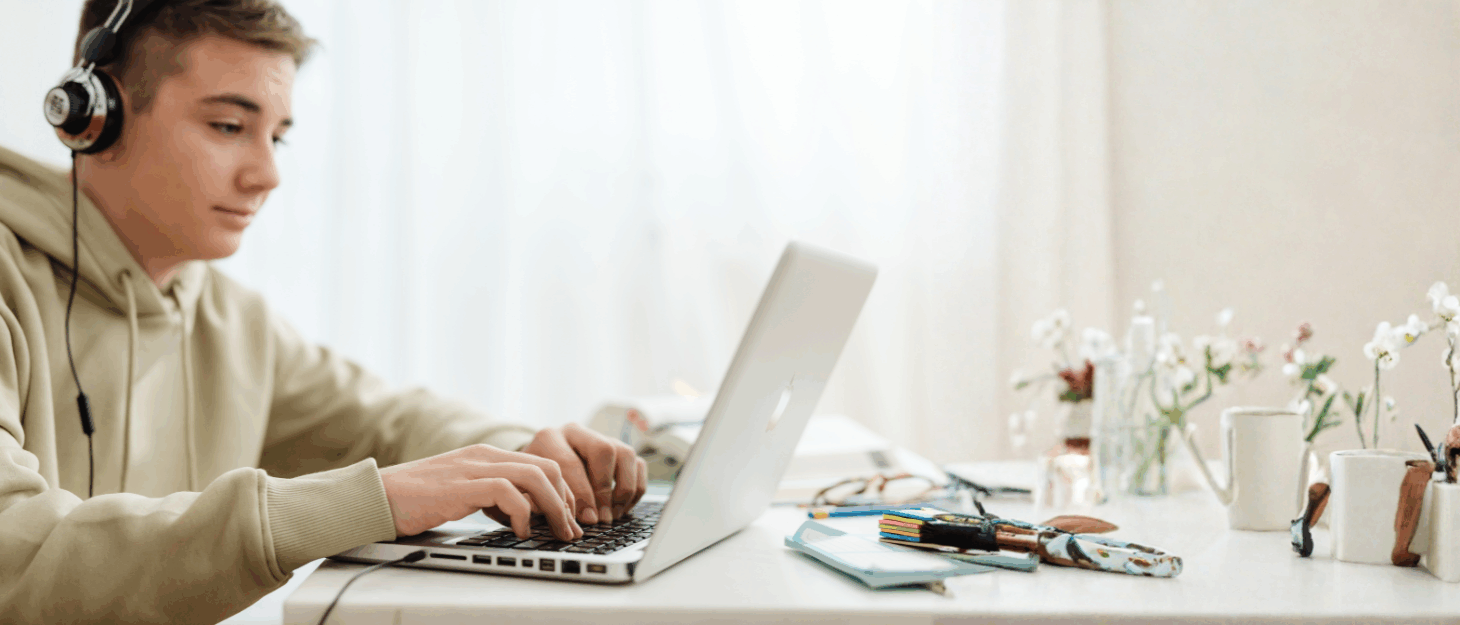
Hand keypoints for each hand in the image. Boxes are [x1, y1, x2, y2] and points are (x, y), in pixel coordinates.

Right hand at [379, 444, 582, 540]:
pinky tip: (520, 530)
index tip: (568, 519)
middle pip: (548, 467)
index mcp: (486, 455)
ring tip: (554, 531)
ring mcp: (473, 468)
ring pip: (535, 476)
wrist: (377, 496)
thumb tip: (523, 515)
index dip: (563, 492)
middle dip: (566, 500)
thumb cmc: (416, 499)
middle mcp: (484, 456)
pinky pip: (507, 492)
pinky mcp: (461, 486)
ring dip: (553, 508)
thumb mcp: (463, 491)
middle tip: (569, 529)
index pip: (542, 464)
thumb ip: (492, 496)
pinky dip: (522, 513)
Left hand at [520, 423, 647, 524]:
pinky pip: (638, 464)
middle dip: (605, 489)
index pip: (571, 463)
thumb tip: (567, 522)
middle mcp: (577, 432)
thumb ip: (542, 501)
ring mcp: (600, 438)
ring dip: (624, 489)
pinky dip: (635, 488)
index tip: (587, 520)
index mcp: (549, 438)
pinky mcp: (617, 450)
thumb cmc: (533, 482)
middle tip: (602, 517)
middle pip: (604, 450)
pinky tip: (620, 508)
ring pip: (625, 454)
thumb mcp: (529, 488)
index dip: (581, 495)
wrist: (537, 468)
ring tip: (613, 514)